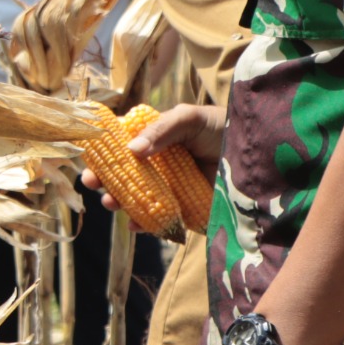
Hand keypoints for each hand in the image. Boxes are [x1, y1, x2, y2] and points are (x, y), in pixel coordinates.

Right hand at [85, 102, 225, 211]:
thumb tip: (131, 150)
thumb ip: (161, 130)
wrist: (256, 155)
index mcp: (154, 139)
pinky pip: (159, 220)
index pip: (119, 144)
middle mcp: (157, 164)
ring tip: (111, 203)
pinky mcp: (183, 210)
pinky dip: (144, 224)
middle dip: (102, 179)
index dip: (101, 151)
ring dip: (118, 202)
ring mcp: (168, 188)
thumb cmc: (221, 128)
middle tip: (91, 183)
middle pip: (122, 173)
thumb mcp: (189, 119)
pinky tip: (135, 225)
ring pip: (135, 198)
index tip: (87, 158)